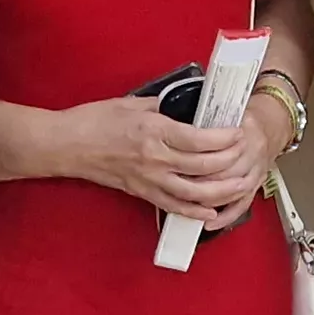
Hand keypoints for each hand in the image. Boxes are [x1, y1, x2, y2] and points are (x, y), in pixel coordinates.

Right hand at [55, 95, 262, 226]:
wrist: (67, 145)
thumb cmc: (95, 121)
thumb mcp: (133, 103)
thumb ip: (163, 106)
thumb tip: (185, 104)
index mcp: (155, 131)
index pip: (200, 139)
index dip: (224, 138)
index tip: (238, 132)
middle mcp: (155, 158)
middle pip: (203, 166)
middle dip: (230, 162)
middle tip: (246, 155)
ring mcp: (149, 179)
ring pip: (194, 192)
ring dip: (221, 192)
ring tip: (240, 186)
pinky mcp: (141, 192)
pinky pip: (173, 206)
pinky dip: (194, 211)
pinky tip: (211, 212)